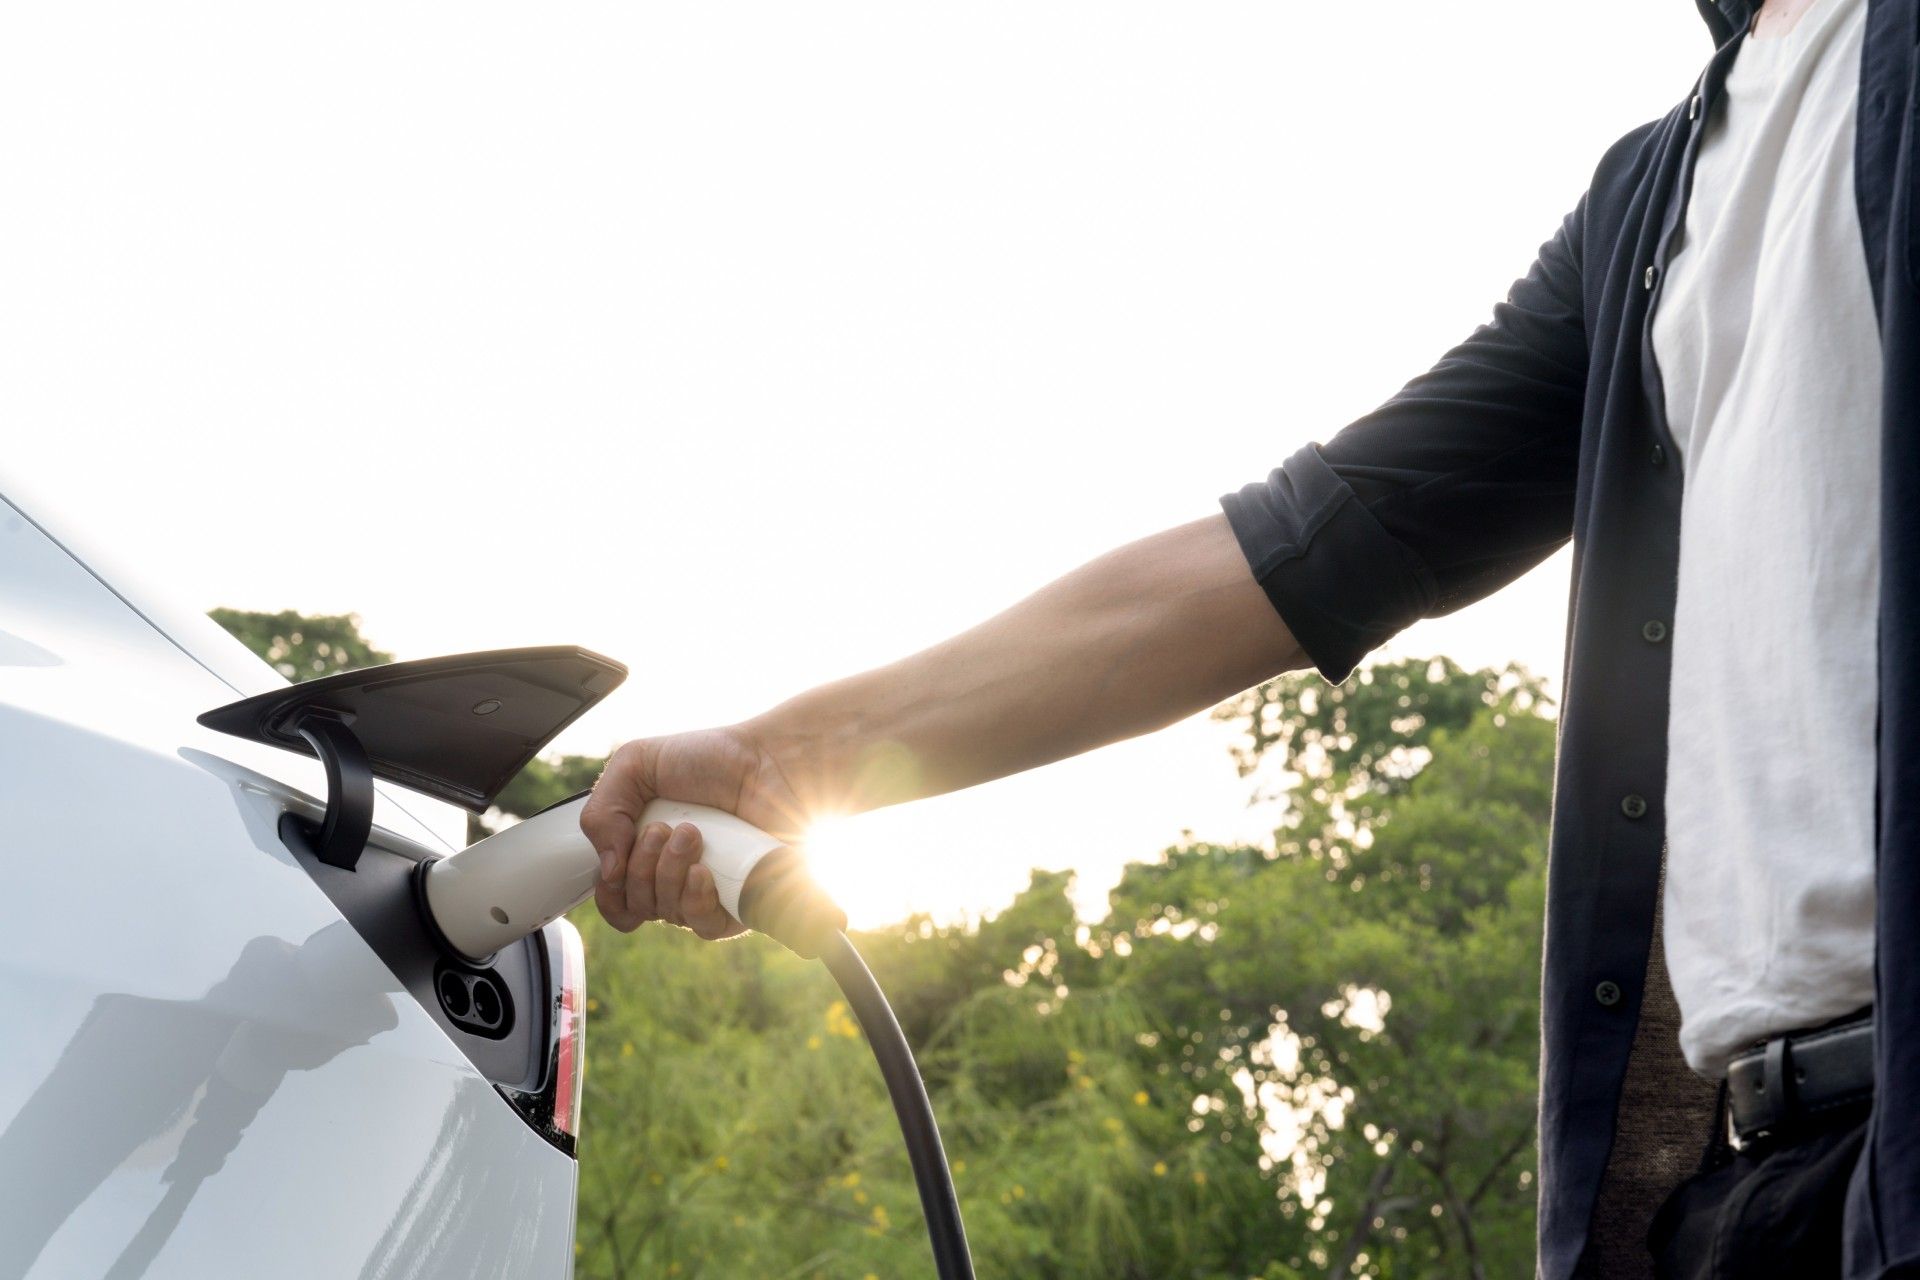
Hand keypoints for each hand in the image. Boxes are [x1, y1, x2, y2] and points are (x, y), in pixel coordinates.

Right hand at [580, 726, 807, 938]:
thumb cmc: (711, 759)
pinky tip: (703, 871)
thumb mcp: (636, 764)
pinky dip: (695, 900)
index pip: (616, 900)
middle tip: (665, 829)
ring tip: (692, 834)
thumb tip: (607, 871)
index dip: (609, 891)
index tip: (617, 859)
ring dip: (669, 874)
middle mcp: (675, 878)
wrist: (769, 760)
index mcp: (647, 853)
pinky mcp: (740, 903)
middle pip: (637, 907)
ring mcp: (708, 893)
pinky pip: (705, 927)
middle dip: (640, 868)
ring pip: (668, 915)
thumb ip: (602, 811)